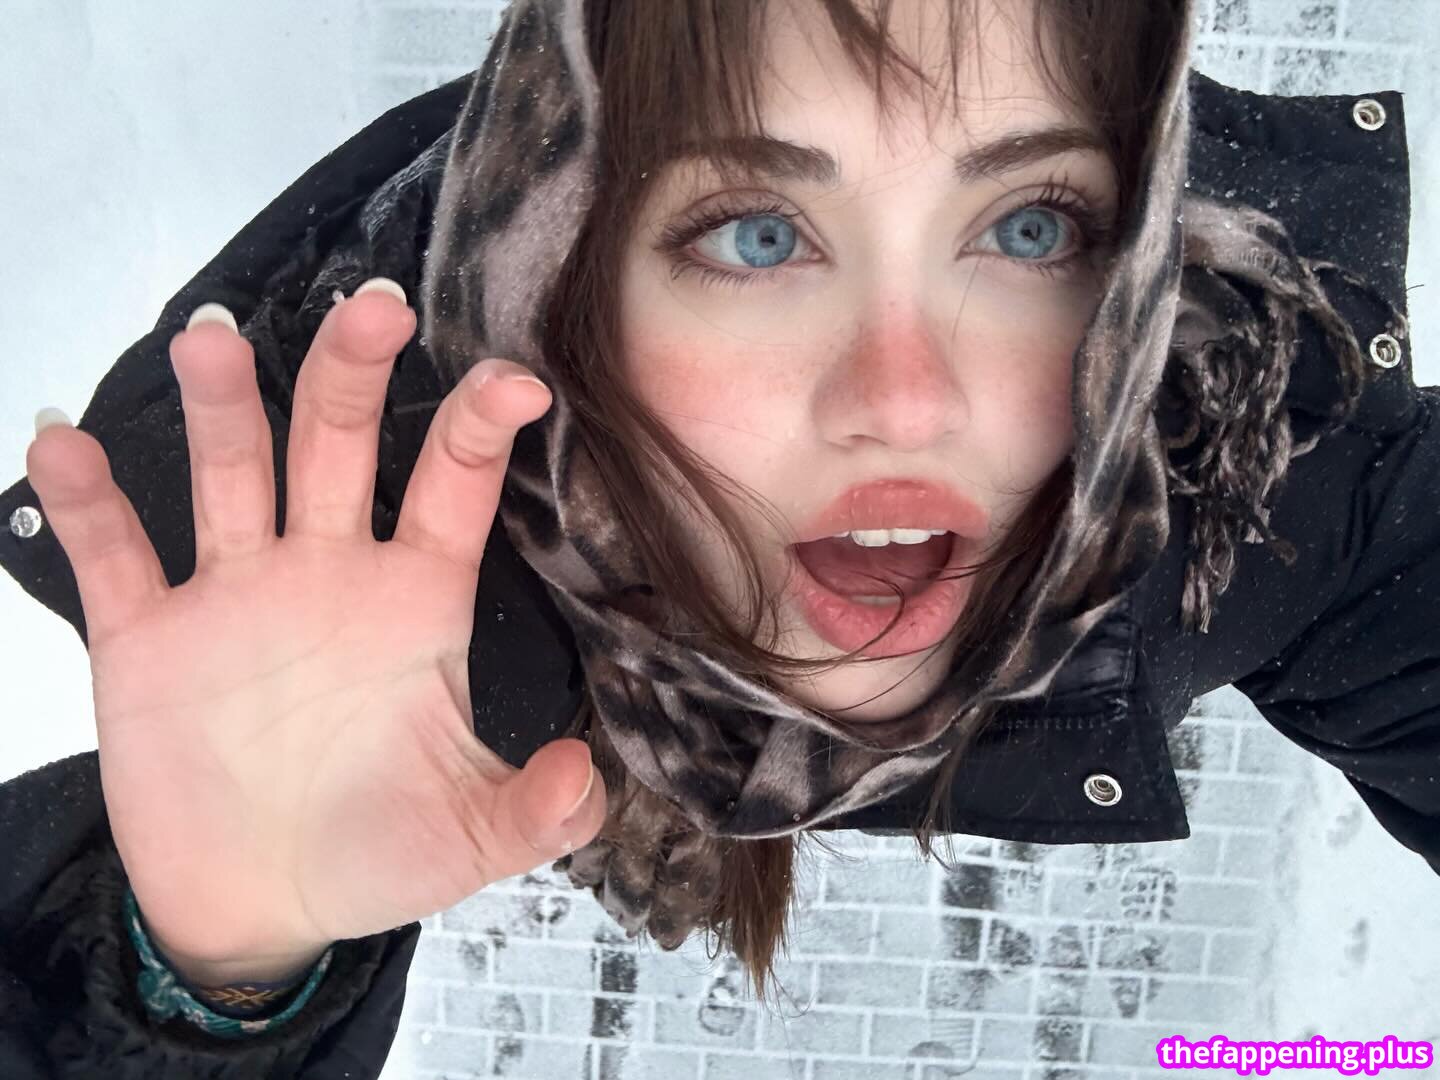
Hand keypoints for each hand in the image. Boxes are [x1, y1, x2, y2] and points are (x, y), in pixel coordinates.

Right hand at [24, 281, 604, 968]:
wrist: (257, 904)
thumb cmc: (374, 854)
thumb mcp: (468, 840)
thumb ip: (535, 811)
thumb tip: (588, 780)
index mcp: (414, 600)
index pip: (451, 488)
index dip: (480, 429)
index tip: (518, 382)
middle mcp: (327, 572)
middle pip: (338, 445)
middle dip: (351, 375)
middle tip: (374, 307)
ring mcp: (235, 594)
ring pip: (230, 473)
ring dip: (222, 407)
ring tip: (214, 341)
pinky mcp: (147, 637)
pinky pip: (115, 553)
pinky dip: (89, 500)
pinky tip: (63, 442)